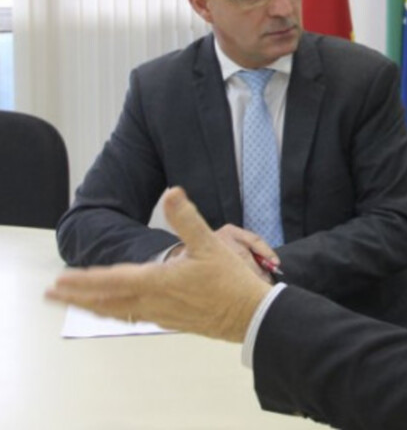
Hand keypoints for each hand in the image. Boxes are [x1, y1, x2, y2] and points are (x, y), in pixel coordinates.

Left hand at [46, 187, 270, 342]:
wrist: (248, 316)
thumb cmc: (230, 281)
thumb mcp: (211, 244)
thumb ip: (187, 218)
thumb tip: (172, 192)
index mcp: (157, 282)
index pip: (112, 281)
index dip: (84, 280)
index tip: (61, 280)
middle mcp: (152, 302)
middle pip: (105, 302)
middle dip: (76, 297)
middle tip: (51, 294)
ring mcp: (159, 314)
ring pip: (116, 312)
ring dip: (91, 306)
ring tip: (74, 303)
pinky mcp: (169, 321)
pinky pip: (131, 318)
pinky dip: (113, 313)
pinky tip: (114, 311)